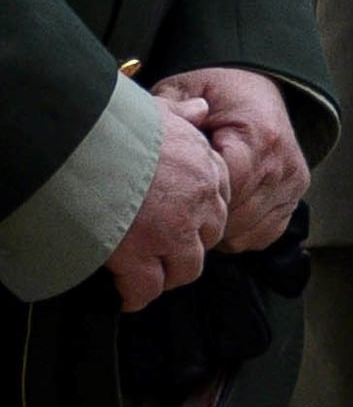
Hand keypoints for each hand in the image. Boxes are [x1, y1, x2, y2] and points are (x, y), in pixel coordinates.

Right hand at [102, 102, 224, 308]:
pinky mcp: (137, 254)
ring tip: (149, 277)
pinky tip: (127, 297)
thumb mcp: (155, 109)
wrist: (81, 142)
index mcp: (202, 165)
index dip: (202, 214)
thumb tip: (200, 109)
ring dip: (168, 275)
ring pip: (185, 268)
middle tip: (165, 252)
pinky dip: (137, 295)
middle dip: (189, 246)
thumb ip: (180, 114)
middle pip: (207, 237)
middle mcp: (196, 201)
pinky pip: (146, 287)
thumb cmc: (112, 124)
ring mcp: (170, 231)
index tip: (186, 221)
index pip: (219, 199)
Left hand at [161, 68, 305, 247]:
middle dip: (202, 217)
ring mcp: (293, 183)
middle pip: (237, 213)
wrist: (259, 86)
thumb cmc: (220, 91)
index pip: (228, 187)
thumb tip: (140, 132)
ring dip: (219, 229)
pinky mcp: (295, 196)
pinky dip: (239, 232)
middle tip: (171, 211)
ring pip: (250, 228)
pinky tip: (217, 217)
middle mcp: (283, 164)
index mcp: (259, 137)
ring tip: (193, 213)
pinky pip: (264, 232)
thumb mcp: (187, 87)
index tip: (168, 197)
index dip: (195, 199)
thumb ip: (168, 108)